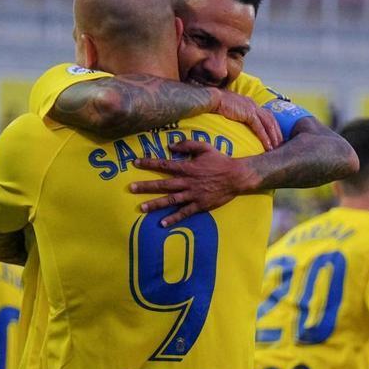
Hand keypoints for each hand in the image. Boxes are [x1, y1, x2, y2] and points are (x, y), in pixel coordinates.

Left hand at [130, 141, 260, 226]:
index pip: (164, 165)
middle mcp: (187, 182)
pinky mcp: (199, 205)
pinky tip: (162, 223)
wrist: (236, 176)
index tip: (135, 163)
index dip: (149, 163)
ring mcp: (193, 195)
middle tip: (131, 188)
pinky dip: (173, 218)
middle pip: (163, 184)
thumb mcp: (205, 147)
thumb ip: (188, 145)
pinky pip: (184, 213)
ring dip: (155, 204)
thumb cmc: (220, 161)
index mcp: (187, 167)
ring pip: (170, 200)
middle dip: (146, 186)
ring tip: (141, 208)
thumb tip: (171, 146)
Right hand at [211, 91, 282, 150]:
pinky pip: (260, 127)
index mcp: (251, 103)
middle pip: (271, 119)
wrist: (212, 98)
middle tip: (281, 145)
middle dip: (277, 133)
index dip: (273, 126)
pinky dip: (265, 137)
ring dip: (274, 137)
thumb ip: (238, 114)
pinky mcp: (248, 113)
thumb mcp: (232, 109)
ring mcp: (252, 108)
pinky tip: (268, 146)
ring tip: (276, 148)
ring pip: (268, 124)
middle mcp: (254, 105)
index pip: (267, 115)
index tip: (276, 137)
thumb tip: (239, 122)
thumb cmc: (218, 105)